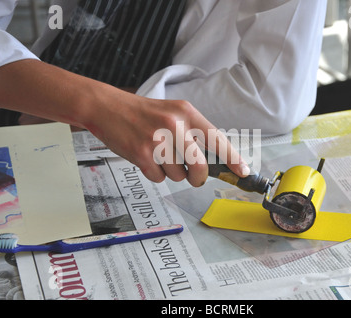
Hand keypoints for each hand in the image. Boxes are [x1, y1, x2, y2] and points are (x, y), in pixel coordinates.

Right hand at [84, 86, 249, 185]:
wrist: (108, 107)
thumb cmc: (142, 113)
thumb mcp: (173, 113)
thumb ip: (193, 133)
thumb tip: (212, 159)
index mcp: (187, 113)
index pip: (217, 139)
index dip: (233, 159)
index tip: (242, 172)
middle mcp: (175, 125)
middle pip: (200, 167)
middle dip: (198, 177)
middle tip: (193, 176)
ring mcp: (157, 141)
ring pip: (178, 175)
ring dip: (170, 172)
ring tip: (158, 155)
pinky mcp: (142, 154)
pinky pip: (159, 178)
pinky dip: (154, 173)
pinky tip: (146, 157)